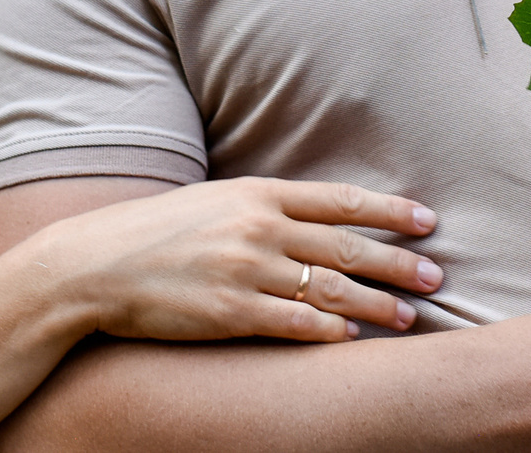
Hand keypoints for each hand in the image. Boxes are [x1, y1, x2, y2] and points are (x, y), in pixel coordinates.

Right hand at [17, 178, 443, 344]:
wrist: (94, 265)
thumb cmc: (156, 233)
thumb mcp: (214, 202)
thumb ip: (264, 207)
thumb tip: (315, 219)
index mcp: (256, 193)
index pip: (339, 200)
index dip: (388, 212)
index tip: (426, 221)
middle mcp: (258, 228)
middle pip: (346, 247)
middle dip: (397, 263)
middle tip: (436, 276)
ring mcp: (245, 271)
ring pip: (330, 288)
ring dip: (376, 304)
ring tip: (409, 316)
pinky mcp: (229, 313)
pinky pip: (294, 324)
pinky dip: (330, 330)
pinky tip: (355, 338)